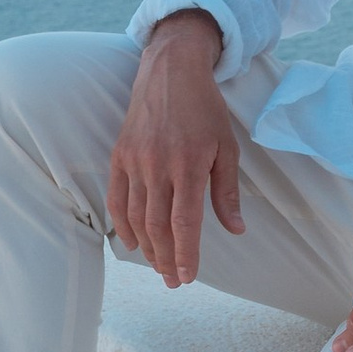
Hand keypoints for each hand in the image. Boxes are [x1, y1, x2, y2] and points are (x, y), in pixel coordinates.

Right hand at [108, 12, 243, 286]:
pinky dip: (121, 224)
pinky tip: (131, 242)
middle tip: (173, 281)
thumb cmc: (205, 109)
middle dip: (165, 259)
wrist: (171, 70)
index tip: (187, 278)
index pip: (184, 223)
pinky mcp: (119, 155)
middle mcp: (158, 166)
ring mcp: (135, 161)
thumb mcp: (226, 147)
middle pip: (157, 226)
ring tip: (157, 266)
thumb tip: (236, 230)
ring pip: (134, 217)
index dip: (185, 254)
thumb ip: (227, 191)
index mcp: (188, 165)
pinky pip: (116, 198)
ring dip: (146, 247)